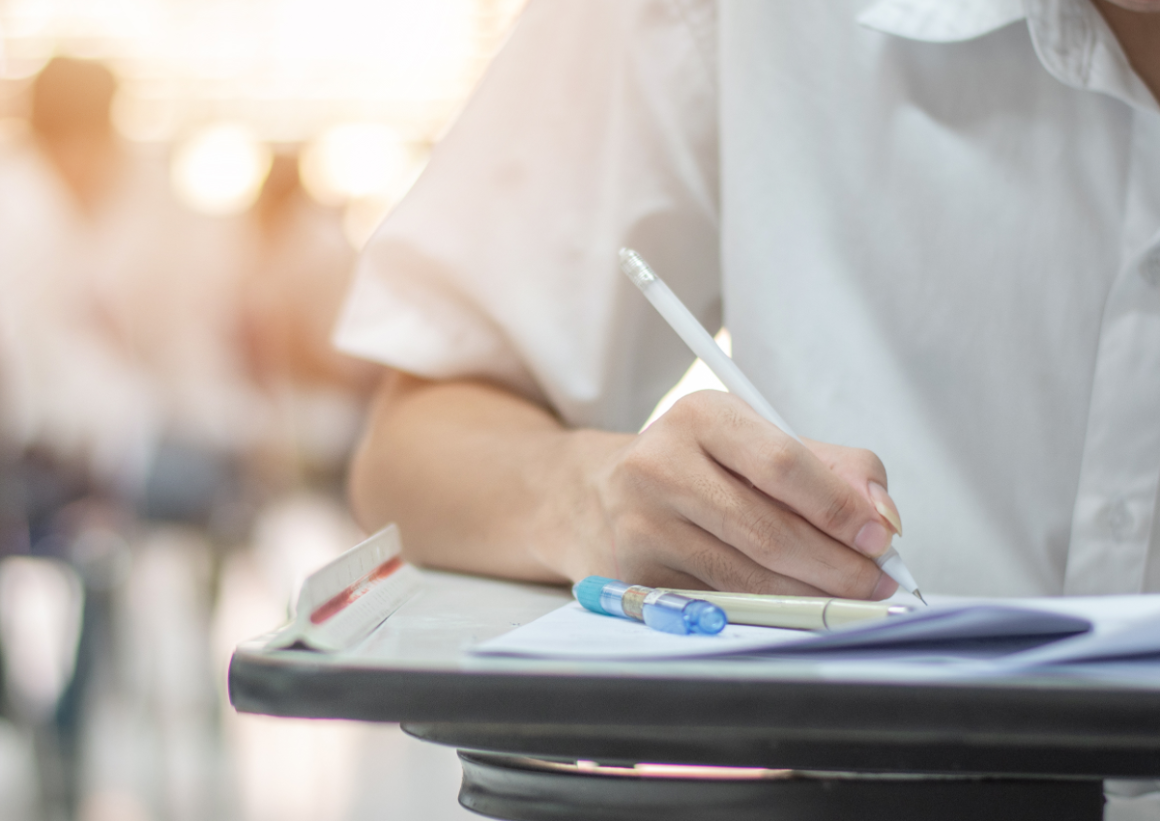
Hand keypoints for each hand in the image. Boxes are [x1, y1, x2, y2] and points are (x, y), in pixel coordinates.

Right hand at [585, 390, 901, 598]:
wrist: (596, 495)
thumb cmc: (693, 468)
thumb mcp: (753, 442)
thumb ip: (829, 466)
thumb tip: (881, 514)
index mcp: (700, 416)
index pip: (783, 464)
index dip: (838, 506)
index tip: (880, 536)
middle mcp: (661, 464)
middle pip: (768, 528)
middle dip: (836, 565)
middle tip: (875, 582)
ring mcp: (642, 523)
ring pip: (746, 575)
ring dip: (808, 595)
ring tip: (847, 598)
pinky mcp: (635, 574)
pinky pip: (719, 602)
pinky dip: (767, 609)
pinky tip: (794, 606)